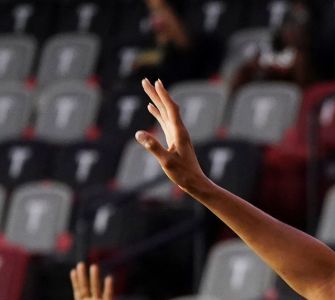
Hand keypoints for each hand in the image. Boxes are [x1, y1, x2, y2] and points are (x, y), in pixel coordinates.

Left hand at [49, 263, 117, 299]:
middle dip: (84, 276)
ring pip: (96, 289)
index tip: (73, 271)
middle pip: (86, 286)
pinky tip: (108, 279)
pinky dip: (108, 288)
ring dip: (95, 278)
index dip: (76, 281)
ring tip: (94, 267)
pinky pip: (108, 297)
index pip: (78, 291)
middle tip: (82, 264)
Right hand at [135, 78, 207, 195]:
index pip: (170, 109)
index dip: (163, 95)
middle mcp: (179, 130)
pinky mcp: (174, 139)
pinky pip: (164, 121)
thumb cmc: (183, 174)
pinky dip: (157, 113)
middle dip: (156, 93)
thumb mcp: (166, 162)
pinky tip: (151, 108)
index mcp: (178, 133)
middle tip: (145, 80)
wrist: (195, 183)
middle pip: (166, 107)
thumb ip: (153, 147)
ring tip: (147, 89)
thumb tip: (139, 133)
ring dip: (156, 100)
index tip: (156, 82)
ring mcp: (177, 134)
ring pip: (165, 113)